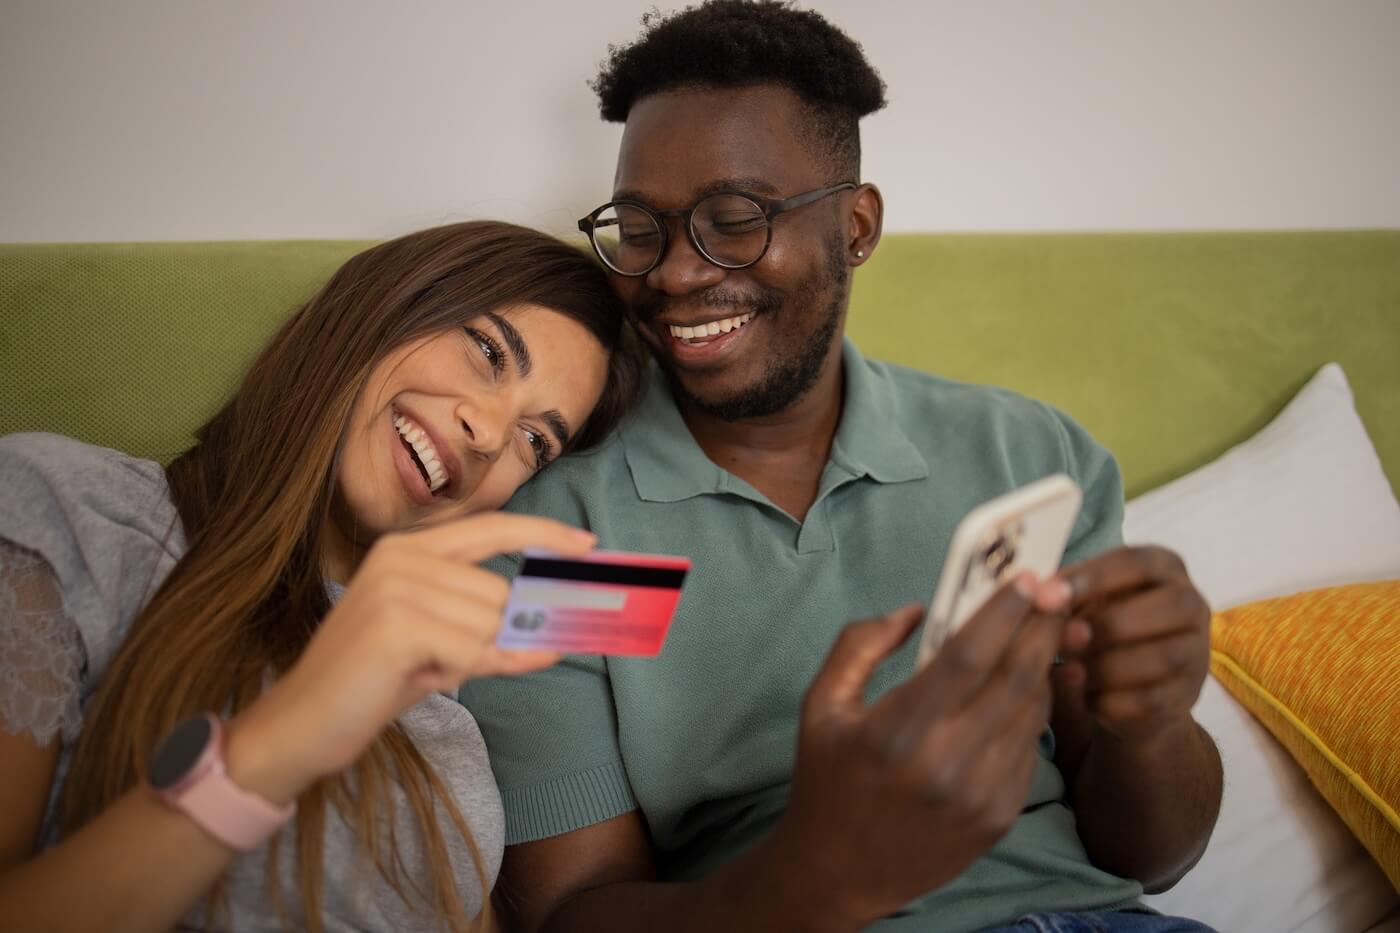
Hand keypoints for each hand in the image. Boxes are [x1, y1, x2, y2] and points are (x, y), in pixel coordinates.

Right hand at [225, 513, 594, 802]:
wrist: (299, 724)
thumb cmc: (371, 682)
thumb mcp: (437, 643)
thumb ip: (489, 626)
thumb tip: (557, 632)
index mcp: (407, 548)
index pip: (493, 528)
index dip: (544, 534)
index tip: (588, 544)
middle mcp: (401, 556)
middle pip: (500, 592)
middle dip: (504, 633)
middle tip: (466, 659)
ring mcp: (397, 587)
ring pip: (491, 624)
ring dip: (479, 658)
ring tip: (429, 670)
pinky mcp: (398, 625)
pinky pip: (475, 651)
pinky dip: (475, 670)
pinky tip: (437, 678)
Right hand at [771, 574, 1064, 929]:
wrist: (837, 874)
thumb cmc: (826, 781)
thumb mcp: (821, 705)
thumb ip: (860, 645)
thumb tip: (917, 609)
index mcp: (897, 731)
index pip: (967, 655)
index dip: (1003, 611)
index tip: (1027, 577)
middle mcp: (945, 765)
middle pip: (1015, 679)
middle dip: (1042, 627)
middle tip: (1056, 593)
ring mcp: (979, 796)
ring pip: (1031, 713)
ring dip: (1043, 666)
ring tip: (1045, 631)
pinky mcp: (998, 819)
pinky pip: (1028, 750)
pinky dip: (1031, 711)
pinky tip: (1025, 687)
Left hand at [1049, 545, 1210, 744]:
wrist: (1129, 683)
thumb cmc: (1102, 624)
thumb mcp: (1087, 600)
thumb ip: (1068, 595)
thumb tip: (1040, 595)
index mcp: (1164, 567)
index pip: (1136, 561)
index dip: (1093, 576)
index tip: (1050, 592)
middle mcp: (1192, 604)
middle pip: (1168, 605)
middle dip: (1110, 623)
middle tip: (1065, 637)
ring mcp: (1197, 652)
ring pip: (1163, 657)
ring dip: (1108, 666)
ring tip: (1069, 669)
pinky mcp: (1188, 695)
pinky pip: (1155, 699)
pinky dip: (1114, 700)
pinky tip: (1085, 696)